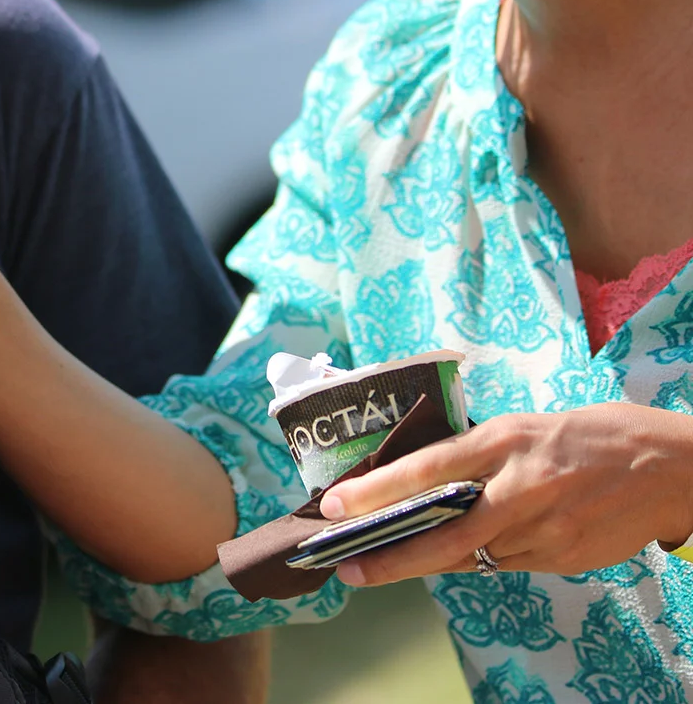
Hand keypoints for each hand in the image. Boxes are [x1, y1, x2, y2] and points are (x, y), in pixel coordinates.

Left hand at [318, 403, 692, 584]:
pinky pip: (506, 564)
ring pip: (471, 556)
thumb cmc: (595, 436)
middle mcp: (521, 487)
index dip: (377, 490)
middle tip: (346, 567)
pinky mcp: (562, 559)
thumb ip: (481, 453)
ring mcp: (544, 530)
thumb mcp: (529, 427)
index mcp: (507, 441)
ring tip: (391, 559)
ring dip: (431, 559)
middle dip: (388, 556)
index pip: (428, 468)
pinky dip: (483, 558)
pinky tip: (474, 549)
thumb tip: (427, 479)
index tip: (335, 505)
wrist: (674, 469)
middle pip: (443, 534)